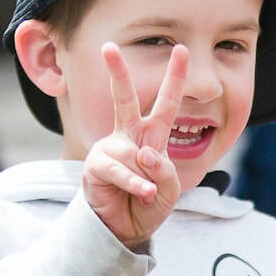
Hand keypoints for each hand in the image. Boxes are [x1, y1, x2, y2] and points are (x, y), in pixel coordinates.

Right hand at [83, 42, 186, 250]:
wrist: (126, 229)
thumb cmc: (149, 204)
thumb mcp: (170, 188)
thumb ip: (165, 170)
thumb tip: (144, 153)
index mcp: (152, 136)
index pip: (165, 103)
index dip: (174, 78)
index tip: (179, 49)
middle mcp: (129, 137)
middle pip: (125, 100)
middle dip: (117, 73)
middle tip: (107, 46)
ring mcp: (111, 149)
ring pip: (135, 154)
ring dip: (147, 179)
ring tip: (147, 194)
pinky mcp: (96, 166)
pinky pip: (121, 171)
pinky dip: (136, 185)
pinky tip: (143, 193)